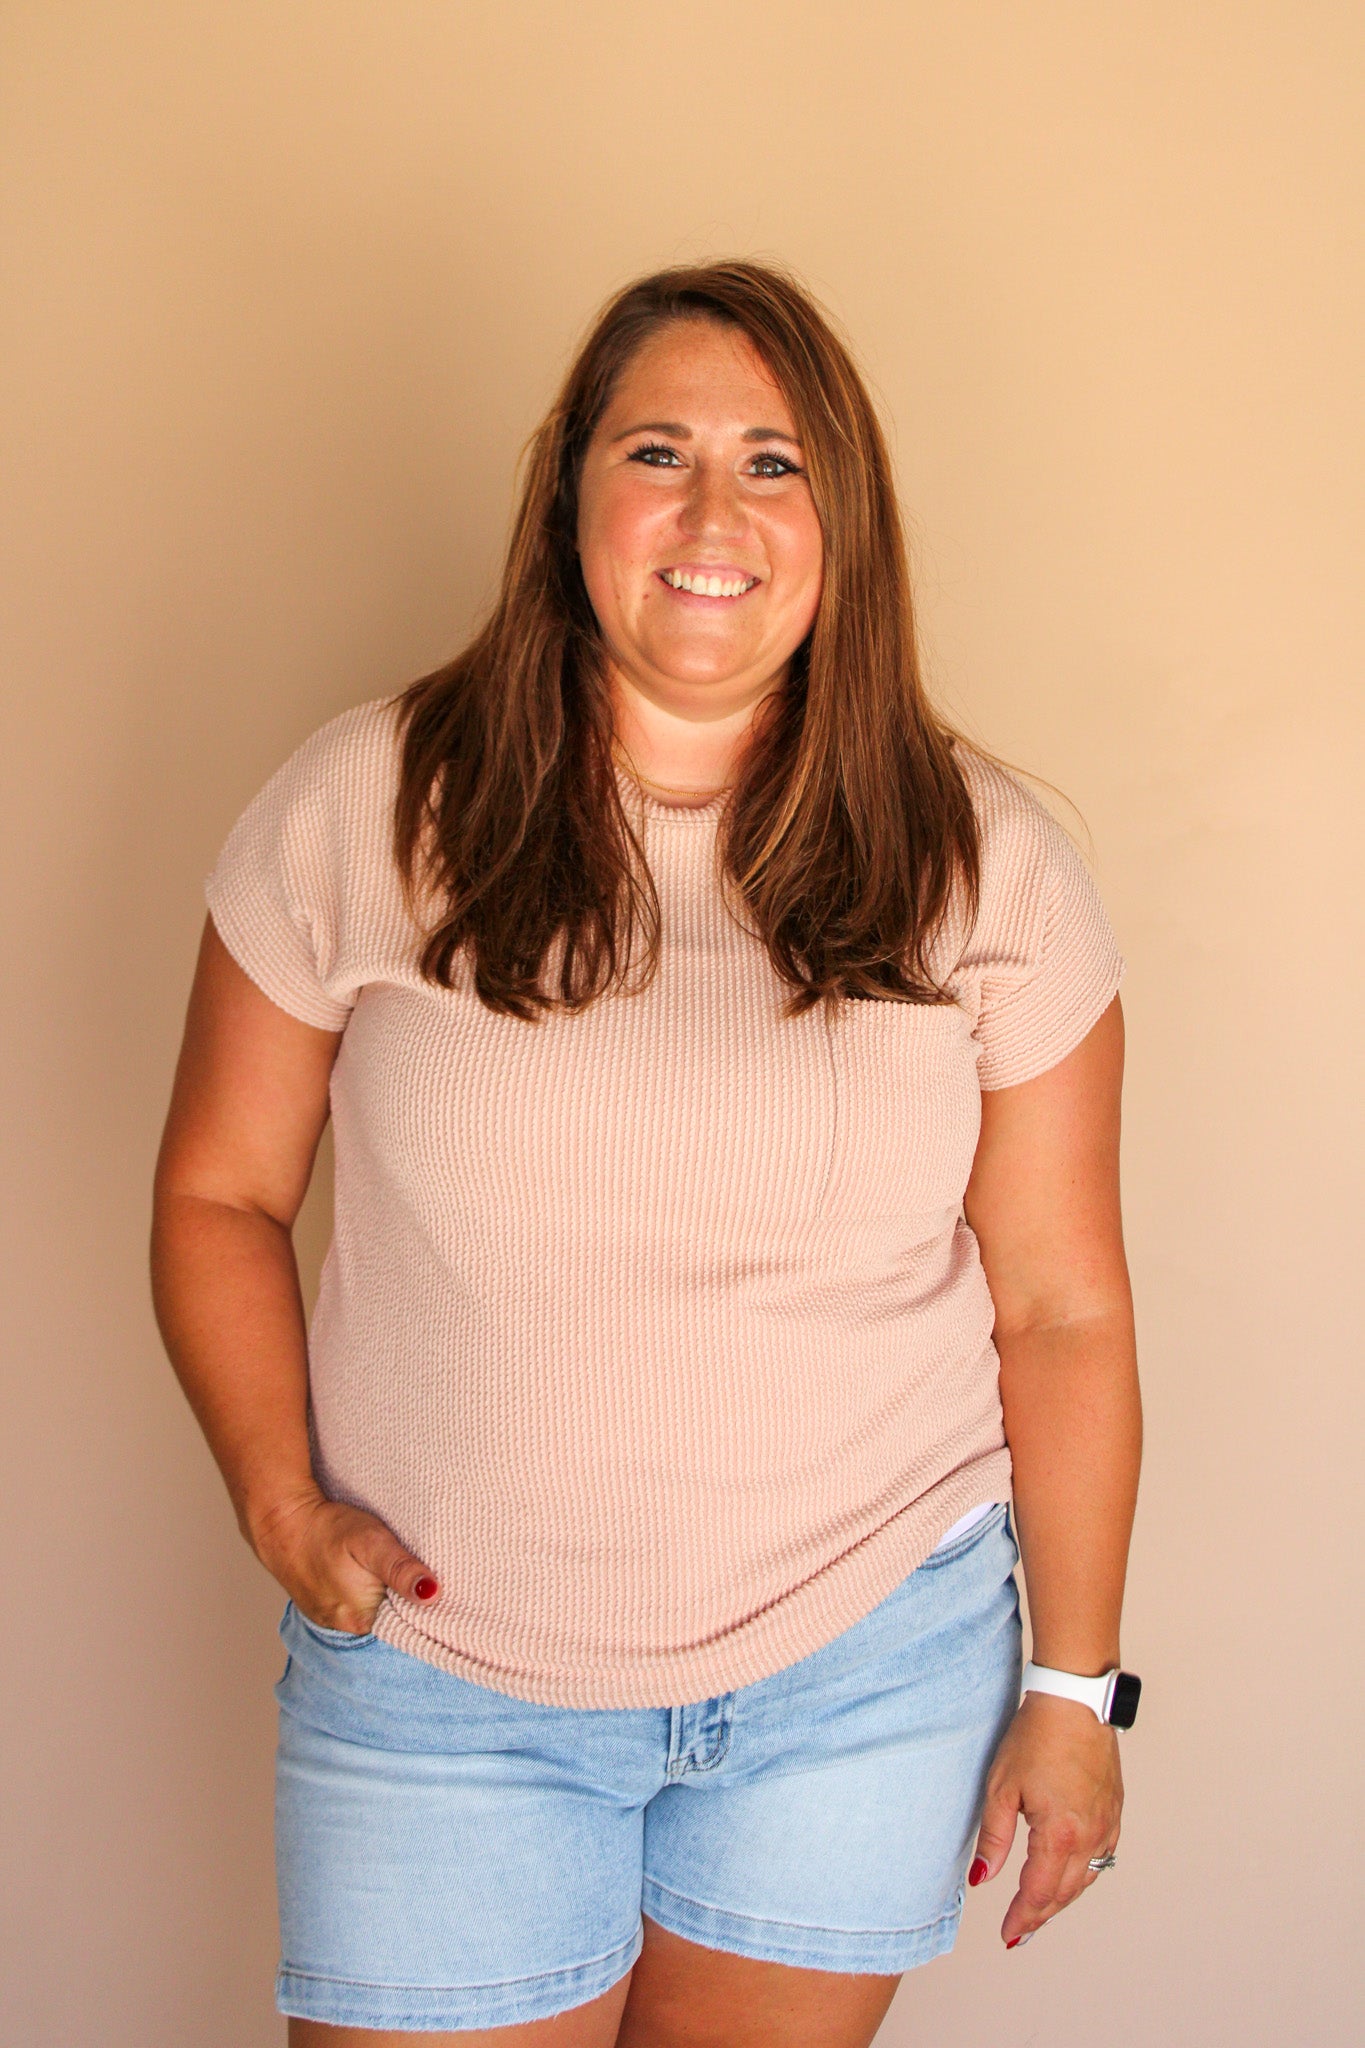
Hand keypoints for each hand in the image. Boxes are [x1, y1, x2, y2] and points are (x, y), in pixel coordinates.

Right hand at [248, 1486, 438, 1635]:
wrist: (283, 1521)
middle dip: (405, 1601)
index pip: (408, 1625)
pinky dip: (362, 1593)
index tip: (435, 1585)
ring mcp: (330, 1619)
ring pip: (372, 1612)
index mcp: (362, 1620)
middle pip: (390, 1620)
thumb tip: (433, 1594)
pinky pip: (352, 1606)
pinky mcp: (322, 1607)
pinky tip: (364, 1575)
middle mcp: (346, 1627)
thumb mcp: (372, 1542)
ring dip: (383, 1596)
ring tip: (387, 1572)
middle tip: (413, 1572)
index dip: (424, 1605)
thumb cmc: (328, 1529)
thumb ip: (401, 1570)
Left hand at [968, 1691, 1122, 1946]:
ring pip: (1086, 1879)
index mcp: (1061, 1834)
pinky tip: (1070, 1876)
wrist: (1075, 1701)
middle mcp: (1090, 1836)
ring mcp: (1107, 1824)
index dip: (1021, 1917)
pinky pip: (1101, 1857)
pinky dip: (1083, 1874)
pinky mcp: (1114, 1811)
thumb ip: (994, 1838)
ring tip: (1040, 1911)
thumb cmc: (1036, 1737)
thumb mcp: (1002, 1787)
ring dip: (1062, 1898)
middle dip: (1040, 1915)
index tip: (1007, 1935)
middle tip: (1020, 1933)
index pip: (1038, 1892)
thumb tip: (981, 1878)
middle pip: (1064, 1892)